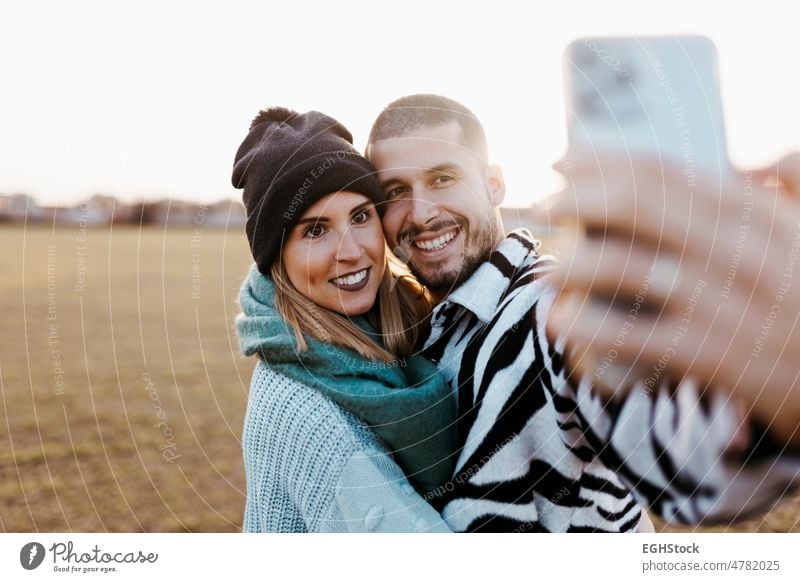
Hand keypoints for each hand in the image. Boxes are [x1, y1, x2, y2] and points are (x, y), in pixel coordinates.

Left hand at [544, 153, 799, 443]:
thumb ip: (793, 191)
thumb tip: (757, 162)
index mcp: (757, 215)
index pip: (665, 173)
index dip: (601, 162)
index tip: (561, 163)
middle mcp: (738, 250)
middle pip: (636, 205)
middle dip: (574, 199)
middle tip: (541, 207)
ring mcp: (723, 302)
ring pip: (627, 265)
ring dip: (573, 263)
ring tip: (546, 269)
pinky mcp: (713, 355)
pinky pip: (634, 335)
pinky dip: (589, 327)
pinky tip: (560, 322)